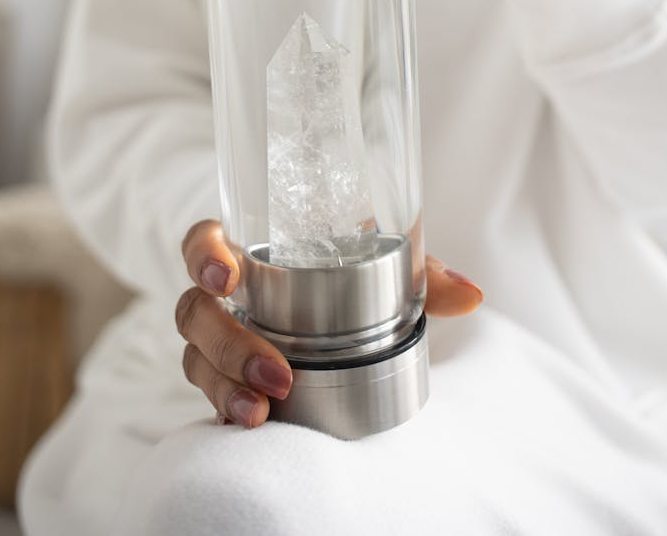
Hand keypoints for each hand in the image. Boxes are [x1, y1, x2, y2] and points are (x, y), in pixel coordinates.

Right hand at [177, 218, 482, 428]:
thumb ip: (424, 274)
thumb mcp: (387, 265)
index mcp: (255, 251)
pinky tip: (252, 424)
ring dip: (225, 385)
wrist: (345, 317)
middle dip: (226, 343)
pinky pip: (211, 394)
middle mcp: (228, 296)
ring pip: (195, 358)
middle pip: (195, 311)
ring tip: (262, 410)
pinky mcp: (227, 381)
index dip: (203, 254)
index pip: (204, 241)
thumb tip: (472, 296)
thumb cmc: (354, 273)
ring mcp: (223, 341)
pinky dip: (227, 408)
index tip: (226, 276)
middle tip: (275, 373)